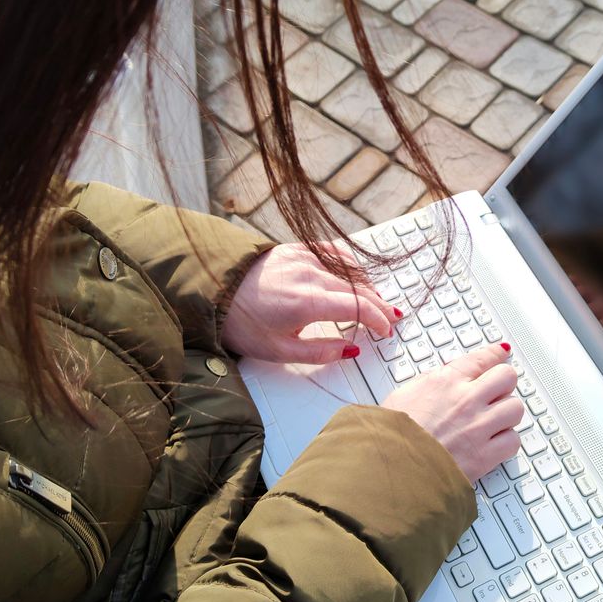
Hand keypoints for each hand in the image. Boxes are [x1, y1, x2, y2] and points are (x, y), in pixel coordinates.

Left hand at [221, 243, 399, 362]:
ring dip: (367, 286)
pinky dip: (349, 264)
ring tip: (376, 301)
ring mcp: (303, 258)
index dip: (378, 319)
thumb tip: (351, 350)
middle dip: (378, 305)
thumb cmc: (241, 323)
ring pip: (348, 270)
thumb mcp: (280, 350)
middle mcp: (309, 275)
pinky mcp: (295, 249)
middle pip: (358, 289)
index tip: (386, 330)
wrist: (212, 292)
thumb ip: (321, 352)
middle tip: (390, 319)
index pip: (359, 307)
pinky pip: (332, 253)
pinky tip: (354, 275)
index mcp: (307, 302)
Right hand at [382, 344, 522, 481]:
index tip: (501, 354)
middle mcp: (466, 401)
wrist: (390, 470)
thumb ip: (430, 382)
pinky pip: (513, 441)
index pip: (483, 358)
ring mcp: (478, 428)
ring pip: (515, 408)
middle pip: (507, 377)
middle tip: (496, 391)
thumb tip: (446, 376)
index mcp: (445, 382)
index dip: (495, 355)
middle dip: (503, 383)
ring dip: (506, 413)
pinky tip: (493, 442)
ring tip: (494, 420)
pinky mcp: (485, 456)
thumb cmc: (390, 436)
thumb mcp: (403, 394)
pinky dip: (506, 442)